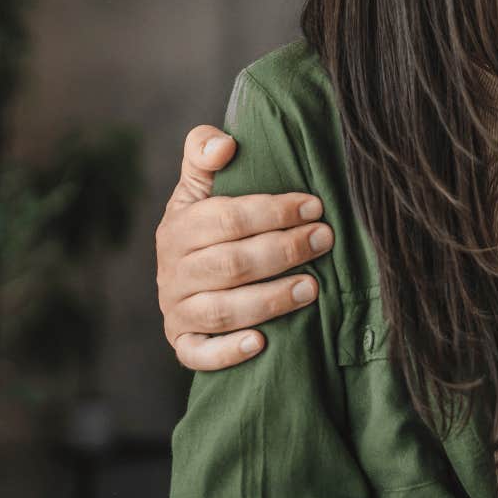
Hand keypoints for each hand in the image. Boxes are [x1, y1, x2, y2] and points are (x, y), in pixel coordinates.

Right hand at [155, 124, 334, 369]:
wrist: (182, 272)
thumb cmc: (206, 222)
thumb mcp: (199, 184)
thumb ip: (204, 152)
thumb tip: (225, 144)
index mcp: (178, 227)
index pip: (227, 218)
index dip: (273, 212)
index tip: (314, 207)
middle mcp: (172, 271)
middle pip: (231, 264)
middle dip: (283, 252)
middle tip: (325, 240)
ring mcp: (175, 309)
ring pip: (222, 309)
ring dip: (270, 300)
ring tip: (313, 288)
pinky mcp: (182, 342)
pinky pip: (198, 353)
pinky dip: (227, 352)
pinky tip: (260, 343)